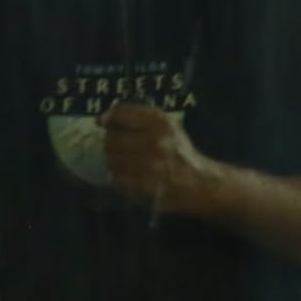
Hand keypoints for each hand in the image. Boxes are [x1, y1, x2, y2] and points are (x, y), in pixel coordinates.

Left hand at [101, 102, 219, 212]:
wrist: (199, 182)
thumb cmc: (179, 151)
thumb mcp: (166, 126)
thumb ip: (137, 117)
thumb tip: (102, 118)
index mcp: (161, 123)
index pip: (121, 114)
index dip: (108, 118)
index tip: (101, 122)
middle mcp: (155, 142)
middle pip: (112, 138)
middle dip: (110, 142)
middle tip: (117, 146)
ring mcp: (149, 166)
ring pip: (112, 160)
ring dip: (114, 161)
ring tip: (126, 163)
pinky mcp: (144, 186)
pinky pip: (117, 179)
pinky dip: (119, 177)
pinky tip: (129, 176)